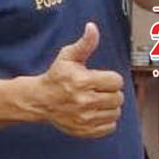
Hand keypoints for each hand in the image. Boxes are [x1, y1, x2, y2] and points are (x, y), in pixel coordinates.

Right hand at [37, 23, 124, 137]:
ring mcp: (84, 118)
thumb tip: (92, 27)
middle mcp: (84, 102)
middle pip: (118, 98)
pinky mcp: (84, 130)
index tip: (102, 78)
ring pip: (116, 112)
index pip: (116, 81)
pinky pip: (109, 127)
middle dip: (112, 92)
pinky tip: (97, 112)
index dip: (111, 78)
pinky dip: (107, 120)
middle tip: (100, 89)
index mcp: (83, 82)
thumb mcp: (68, 56)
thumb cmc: (56, 76)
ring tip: (99, 100)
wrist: (40, 100)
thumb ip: (85, 43)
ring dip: (111, 106)